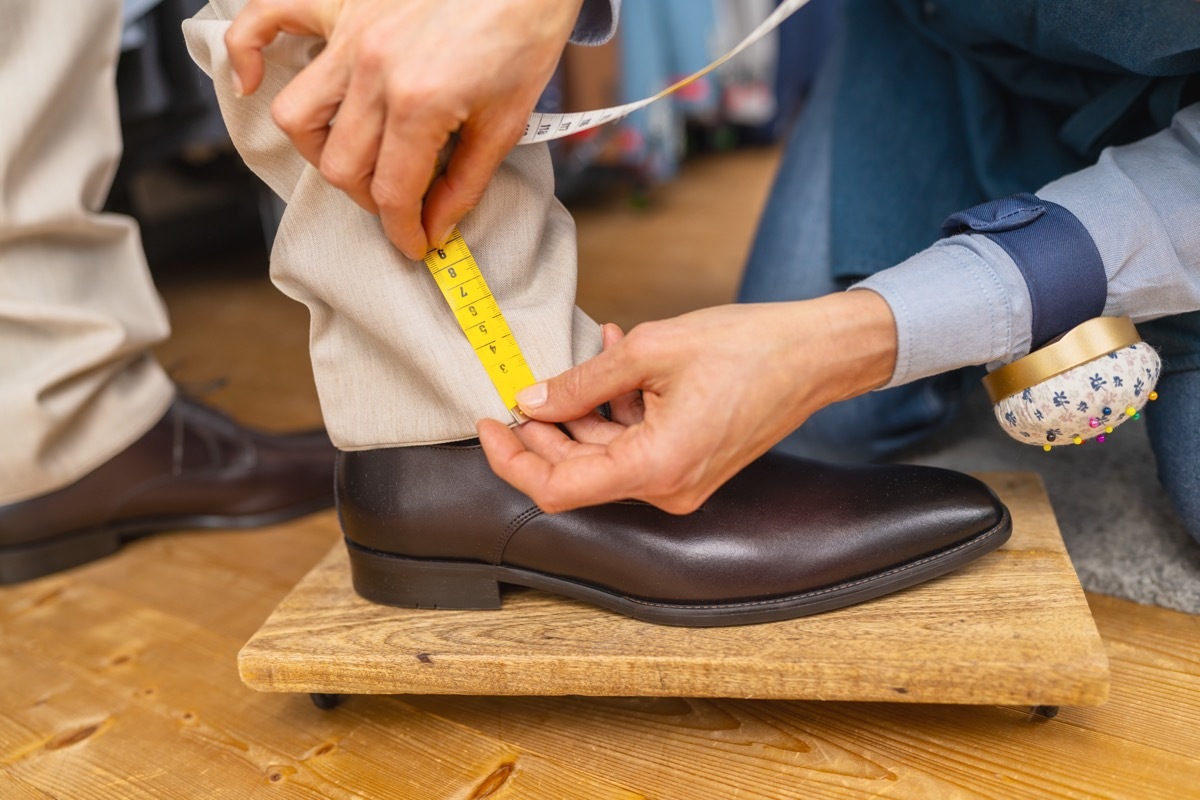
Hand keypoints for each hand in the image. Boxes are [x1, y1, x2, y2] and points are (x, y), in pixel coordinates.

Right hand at [225, 0, 583, 258]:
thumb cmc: (525, 32)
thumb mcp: (507, 120)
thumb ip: (465, 182)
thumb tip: (436, 227)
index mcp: (419, 103)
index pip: (392, 193)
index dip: (404, 231)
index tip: (416, 245)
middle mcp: (373, 70)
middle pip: (342, 166)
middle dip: (371, 200)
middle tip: (403, 202)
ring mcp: (350, 33)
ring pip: (299, 116)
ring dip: (323, 151)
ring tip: (359, 158)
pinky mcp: (341, 2)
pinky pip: (265, 20)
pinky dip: (247, 53)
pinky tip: (251, 81)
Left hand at [477, 291, 898, 513]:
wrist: (816, 355)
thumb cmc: (749, 349)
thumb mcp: (650, 349)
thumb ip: (582, 381)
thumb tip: (531, 401)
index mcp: (656, 467)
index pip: (556, 487)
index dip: (511, 459)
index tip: (488, 424)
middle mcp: (667, 488)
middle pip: (577, 472)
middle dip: (543, 428)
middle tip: (528, 383)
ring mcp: (681, 480)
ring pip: (604, 455)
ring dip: (582, 409)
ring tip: (587, 355)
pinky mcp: (690, 464)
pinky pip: (635, 444)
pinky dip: (616, 409)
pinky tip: (614, 363)